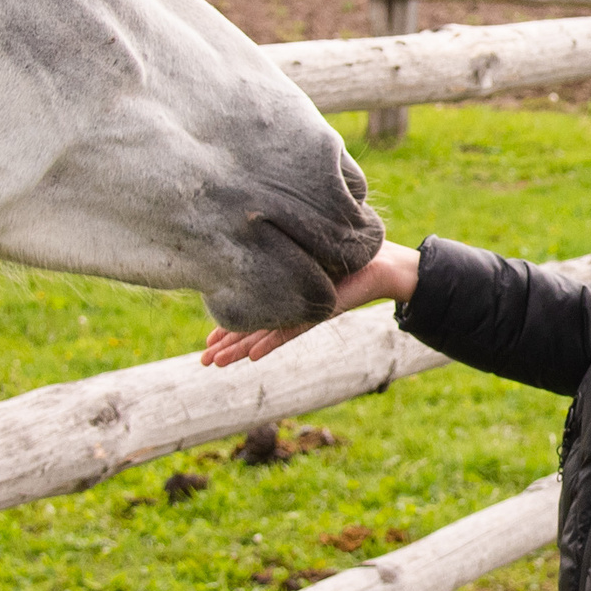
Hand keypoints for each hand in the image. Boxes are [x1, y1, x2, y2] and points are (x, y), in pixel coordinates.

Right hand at [200, 242, 420, 366]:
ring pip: (266, 334)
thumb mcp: (307, 246)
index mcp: (285, 291)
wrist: (386, 265)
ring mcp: (304, 310)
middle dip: (227, 345)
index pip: (251, 311)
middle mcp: (291, 306)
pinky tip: (250, 354)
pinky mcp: (321, 311)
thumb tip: (254, 227)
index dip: (227, 327)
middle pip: (253, 329)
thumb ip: (283, 247)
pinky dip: (270, 341)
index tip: (208, 340)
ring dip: (240, 348)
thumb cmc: (350, 253)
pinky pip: (290, 330)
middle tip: (204, 361)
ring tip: (215, 363)